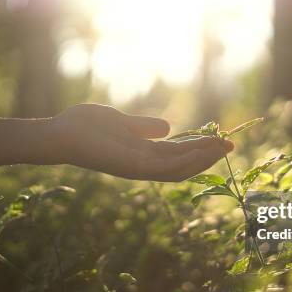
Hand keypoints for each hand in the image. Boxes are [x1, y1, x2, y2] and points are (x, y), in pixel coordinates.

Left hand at [45, 104, 233, 181]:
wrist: (61, 133)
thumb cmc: (86, 126)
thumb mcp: (122, 122)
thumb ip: (144, 127)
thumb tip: (168, 128)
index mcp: (142, 153)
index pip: (176, 154)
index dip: (198, 148)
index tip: (217, 138)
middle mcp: (143, 164)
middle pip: (182, 164)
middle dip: (207, 155)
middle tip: (230, 144)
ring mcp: (139, 168)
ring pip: (179, 169)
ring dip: (202, 159)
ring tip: (222, 146)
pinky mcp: (134, 167)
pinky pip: (166, 167)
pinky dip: (186, 160)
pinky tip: (202, 150)